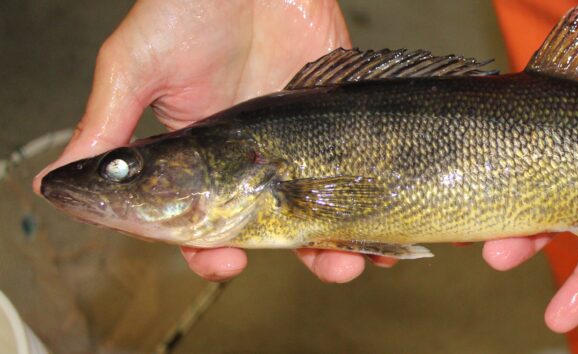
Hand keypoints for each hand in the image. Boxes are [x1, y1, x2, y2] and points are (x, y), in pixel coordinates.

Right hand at [31, 0, 380, 282]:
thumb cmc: (187, 4)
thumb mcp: (136, 63)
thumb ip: (109, 124)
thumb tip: (56, 182)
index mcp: (199, 156)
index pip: (202, 222)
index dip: (211, 250)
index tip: (225, 261)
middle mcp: (251, 159)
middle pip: (275, 228)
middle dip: (297, 255)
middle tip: (322, 267)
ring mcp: (299, 144)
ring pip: (320, 213)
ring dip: (339, 246)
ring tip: (353, 262)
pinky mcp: (340, 121)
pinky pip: (358, 177)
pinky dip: (372, 211)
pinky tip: (385, 235)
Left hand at [481, 0, 577, 331]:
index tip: (554, 318)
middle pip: (561, 213)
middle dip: (528, 237)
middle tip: (494, 253)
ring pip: (535, 165)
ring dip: (506, 189)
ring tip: (476, 212)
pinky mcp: (571, 80)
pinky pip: (531, 107)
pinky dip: (504, 126)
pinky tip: (479, 141)